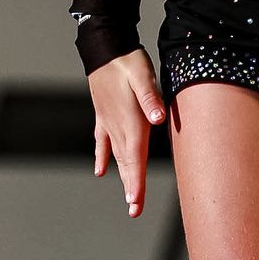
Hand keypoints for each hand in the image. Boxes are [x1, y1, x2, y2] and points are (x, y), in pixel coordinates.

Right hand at [86, 47, 166, 217]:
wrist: (104, 48)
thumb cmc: (127, 61)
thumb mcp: (143, 76)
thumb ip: (151, 98)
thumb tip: (158, 118)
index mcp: (130, 121)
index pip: (134, 158)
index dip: (136, 181)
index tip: (136, 202)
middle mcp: (117, 126)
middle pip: (126, 163)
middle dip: (131, 187)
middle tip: (134, 211)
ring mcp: (108, 122)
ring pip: (116, 156)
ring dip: (122, 177)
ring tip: (127, 199)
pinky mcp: (103, 115)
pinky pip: (102, 142)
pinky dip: (102, 157)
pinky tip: (100, 171)